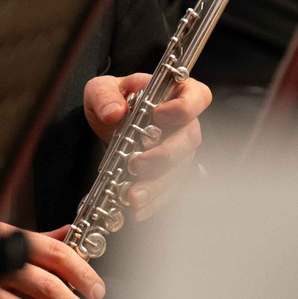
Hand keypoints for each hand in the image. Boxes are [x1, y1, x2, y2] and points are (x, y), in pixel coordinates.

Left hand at [82, 74, 209, 219]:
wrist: (107, 125)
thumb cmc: (113, 100)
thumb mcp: (100, 90)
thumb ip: (104, 96)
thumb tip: (114, 112)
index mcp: (174, 94)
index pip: (196, 96)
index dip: (184, 107)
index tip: (159, 115)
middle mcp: (182, 124)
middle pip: (189, 139)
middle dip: (164, 155)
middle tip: (137, 163)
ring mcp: (179, 151)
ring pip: (179, 170)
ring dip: (157, 185)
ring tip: (132, 194)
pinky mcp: (170, 174)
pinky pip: (169, 191)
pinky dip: (153, 202)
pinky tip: (136, 208)